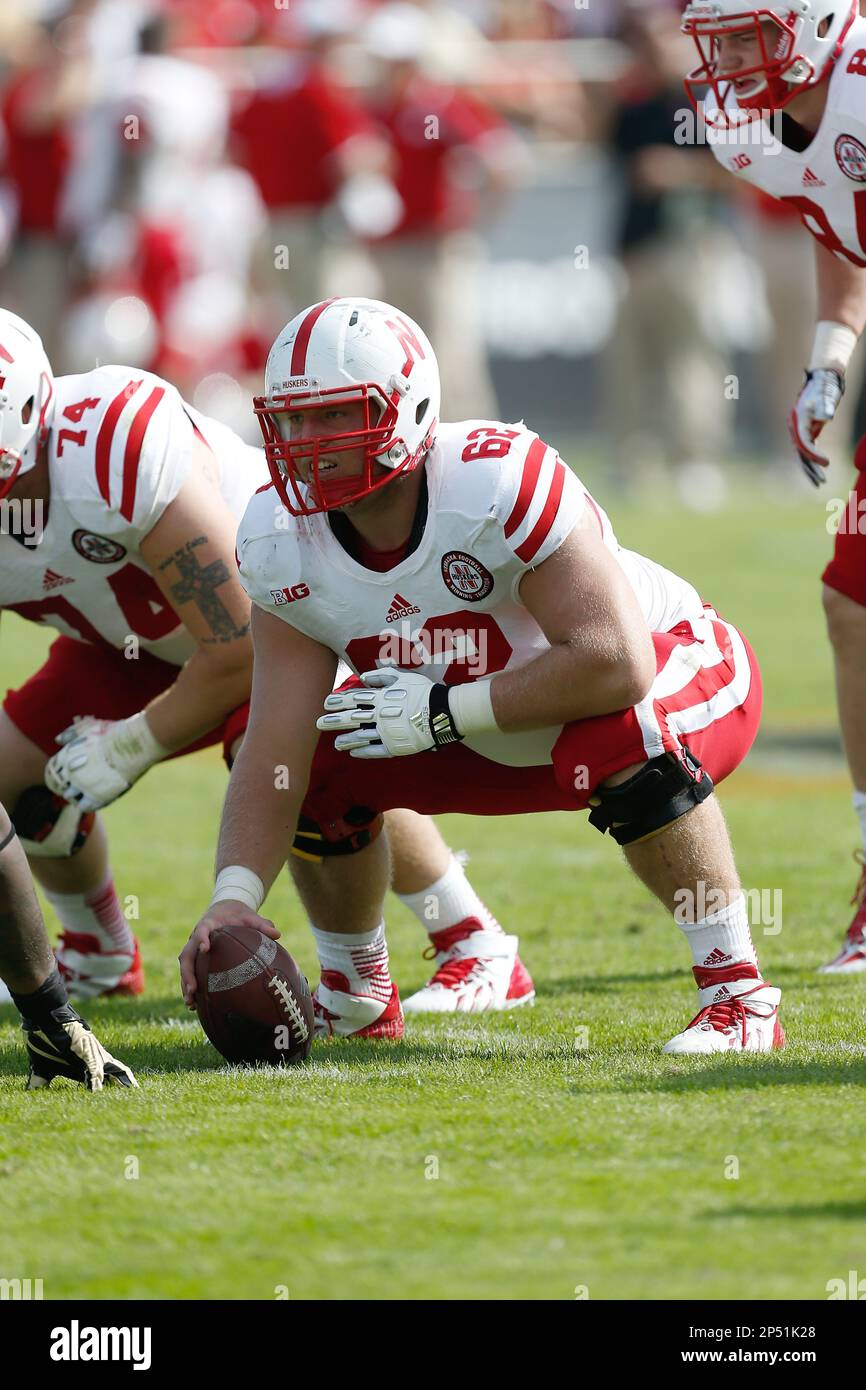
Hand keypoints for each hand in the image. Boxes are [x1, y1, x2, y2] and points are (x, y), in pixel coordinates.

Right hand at [23, 1005, 138, 1090]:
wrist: (44, 1016)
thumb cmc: (45, 1040)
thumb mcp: (44, 1066)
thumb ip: (41, 1081)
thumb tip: (31, 1093)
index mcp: (88, 1062)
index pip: (106, 1078)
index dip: (114, 1088)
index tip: (122, 1100)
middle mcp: (93, 1056)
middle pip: (116, 1071)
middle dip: (126, 1084)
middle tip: (138, 1095)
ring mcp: (90, 1050)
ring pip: (108, 1068)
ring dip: (115, 1083)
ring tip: (127, 1094)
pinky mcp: (83, 1045)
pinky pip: (91, 1062)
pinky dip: (94, 1074)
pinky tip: (97, 1084)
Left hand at [45, 712, 165, 811]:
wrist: (132, 746)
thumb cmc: (112, 733)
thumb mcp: (88, 727)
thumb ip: (71, 733)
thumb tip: (58, 740)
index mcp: (64, 757)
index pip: (53, 772)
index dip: (62, 773)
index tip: (71, 773)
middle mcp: (70, 774)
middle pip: (61, 786)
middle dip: (69, 784)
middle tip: (82, 782)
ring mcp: (83, 787)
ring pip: (72, 799)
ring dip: (77, 796)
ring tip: (89, 791)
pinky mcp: (97, 798)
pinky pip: (86, 806)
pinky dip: (88, 804)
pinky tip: (96, 797)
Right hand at [179, 900, 279, 1007]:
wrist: (225, 908)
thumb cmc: (239, 914)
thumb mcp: (251, 917)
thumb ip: (262, 924)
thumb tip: (277, 934)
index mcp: (208, 923)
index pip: (201, 930)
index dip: (201, 938)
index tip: (205, 949)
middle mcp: (196, 936)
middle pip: (186, 955)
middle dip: (187, 973)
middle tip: (193, 990)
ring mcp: (194, 947)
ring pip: (185, 967)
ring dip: (186, 984)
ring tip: (191, 1004)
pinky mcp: (196, 957)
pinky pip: (191, 972)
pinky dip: (191, 987)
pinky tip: (196, 1005)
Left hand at [316, 668, 462, 757]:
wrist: (442, 712)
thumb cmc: (424, 691)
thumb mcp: (403, 676)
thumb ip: (381, 676)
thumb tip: (362, 677)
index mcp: (381, 698)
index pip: (354, 699)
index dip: (339, 701)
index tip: (326, 703)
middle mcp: (380, 716)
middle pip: (352, 718)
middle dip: (333, 721)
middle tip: (319, 724)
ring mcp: (386, 733)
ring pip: (360, 737)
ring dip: (346, 740)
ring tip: (336, 744)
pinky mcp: (395, 746)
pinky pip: (375, 751)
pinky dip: (363, 752)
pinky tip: (353, 753)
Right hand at [789, 368, 844, 485]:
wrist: (822, 379)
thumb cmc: (824, 388)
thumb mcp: (825, 396)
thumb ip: (824, 407)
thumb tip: (825, 417)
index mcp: (798, 421)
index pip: (803, 443)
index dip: (813, 454)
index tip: (827, 463)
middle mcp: (795, 428)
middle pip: (800, 453)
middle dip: (810, 469)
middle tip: (821, 483)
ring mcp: (800, 431)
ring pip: (802, 454)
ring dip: (811, 469)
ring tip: (820, 483)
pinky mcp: (807, 432)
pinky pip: (807, 450)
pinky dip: (813, 461)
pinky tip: (818, 471)